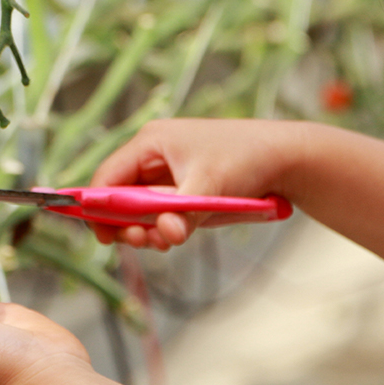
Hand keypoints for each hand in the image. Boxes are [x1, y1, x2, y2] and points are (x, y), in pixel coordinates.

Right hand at [89, 118, 314, 249]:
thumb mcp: (211, 186)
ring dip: (147, 229)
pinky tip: (178, 233)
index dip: (98, 208)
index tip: (104, 238)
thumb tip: (164, 235)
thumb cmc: (247, 158)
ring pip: (140, 208)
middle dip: (127, 224)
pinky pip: (161, 211)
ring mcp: (168, 172)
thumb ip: (183, 213)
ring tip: (168, 239)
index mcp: (151, 141)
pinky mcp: (183, 187)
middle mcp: (153, 154)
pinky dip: (165, 225)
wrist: (285, 157)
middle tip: (143, 243)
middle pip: (120, 195)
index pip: (107, 176)